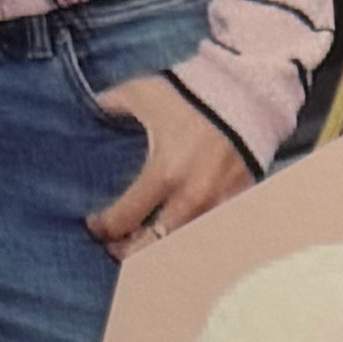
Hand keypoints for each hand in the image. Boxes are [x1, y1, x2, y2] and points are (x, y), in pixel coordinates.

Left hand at [82, 70, 248, 257]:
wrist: (251, 89)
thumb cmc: (194, 90)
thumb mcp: (145, 91)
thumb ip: (114, 102)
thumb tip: (92, 106)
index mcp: (164, 173)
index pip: (124, 219)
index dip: (103, 227)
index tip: (95, 224)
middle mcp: (192, 196)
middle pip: (154, 246)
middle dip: (130, 251)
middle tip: (117, 248)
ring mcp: (219, 202)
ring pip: (185, 245)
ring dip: (163, 248)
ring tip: (148, 245)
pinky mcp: (240, 199)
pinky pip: (212, 231)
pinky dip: (193, 238)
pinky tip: (181, 235)